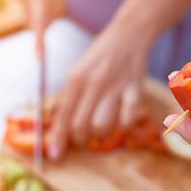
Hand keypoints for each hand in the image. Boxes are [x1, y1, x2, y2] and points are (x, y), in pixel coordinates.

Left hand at [47, 26, 149, 159]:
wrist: (128, 35)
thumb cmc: (100, 57)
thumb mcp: (79, 71)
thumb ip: (70, 97)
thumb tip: (61, 128)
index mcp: (75, 79)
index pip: (62, 115)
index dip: (58, 138)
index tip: (55, 155)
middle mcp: (93, 83)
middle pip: (80, 125)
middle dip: (80, 139)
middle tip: (84, 138)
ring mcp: (115, 87)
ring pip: (102, 126)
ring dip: (100, 135)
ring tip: (101, 130)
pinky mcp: (135, 89)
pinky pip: (127, 119)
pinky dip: (123, 126)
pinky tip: (122, 121)